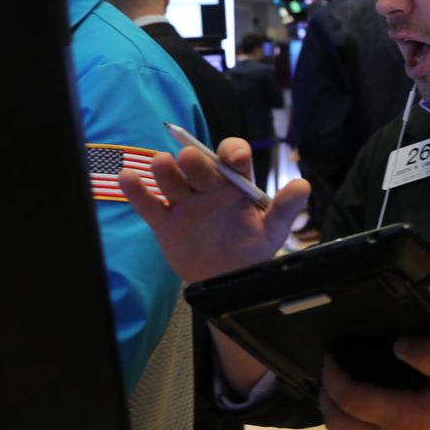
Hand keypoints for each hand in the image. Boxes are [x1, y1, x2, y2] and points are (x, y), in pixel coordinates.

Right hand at [120, 137, 309, 282]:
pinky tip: (127, 177)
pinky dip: (137, 191)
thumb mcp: (273, 228)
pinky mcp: (165, 221)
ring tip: (161, 164)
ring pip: (172, 180)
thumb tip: (303, 186)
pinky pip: (149, 204)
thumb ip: (286, 207)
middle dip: (195, 161)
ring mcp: (185, 201)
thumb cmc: (252, 246)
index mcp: (236, 182)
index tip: (234, 158)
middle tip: (191, 159)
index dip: (232, 152)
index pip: (233, 156)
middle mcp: (208, 185)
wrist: (228, 278)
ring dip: (165, 170)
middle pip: (199, 165)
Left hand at [320, 338, 429, 429]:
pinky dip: (347, 426)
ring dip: (333, 412)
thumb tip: (398, 345)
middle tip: (329, 370)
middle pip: (338, 422)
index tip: (332, 358)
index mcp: (403, 416)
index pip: (351, 399)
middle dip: (326, 395)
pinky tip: (356, 409)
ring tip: (338, 388)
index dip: (334, 377)